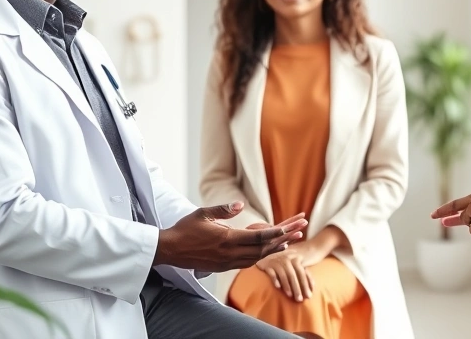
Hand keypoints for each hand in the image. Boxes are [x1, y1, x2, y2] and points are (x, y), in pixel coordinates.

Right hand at [155, 202, 306, 271]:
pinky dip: (261, 255)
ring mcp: (226, 262)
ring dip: (274, 249)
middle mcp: (229, 254)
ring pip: (257, 257)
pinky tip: (268, 250)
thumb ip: (223, 209)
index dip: (276, 232)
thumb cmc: (185, 229)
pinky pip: (247, 262)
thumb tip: (240, 204)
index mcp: (226, 239)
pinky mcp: (222, 267)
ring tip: (290, 239)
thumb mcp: (203, 213)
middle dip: (284, 239)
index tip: (291, 226)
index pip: (258, 237)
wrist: (169, 250)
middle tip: (301, 229)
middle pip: (263, 249)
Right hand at [254, 240, 326, 301]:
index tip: (308, 295)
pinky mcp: (266, 264)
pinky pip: (271, 273)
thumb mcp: (295, 266)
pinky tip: (278, 287)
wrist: (269, 258)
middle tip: (300, 299)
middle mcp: (285, 259)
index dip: (306, 284)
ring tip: (290, 295)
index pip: (301, 272)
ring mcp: (276, 261)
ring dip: (287, 285)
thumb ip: (304, 273)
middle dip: (297, 288)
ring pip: (283, 275)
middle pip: (293, 275)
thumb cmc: (285, 265)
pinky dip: (275, 279)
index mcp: (294, 259)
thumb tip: (313, 286)